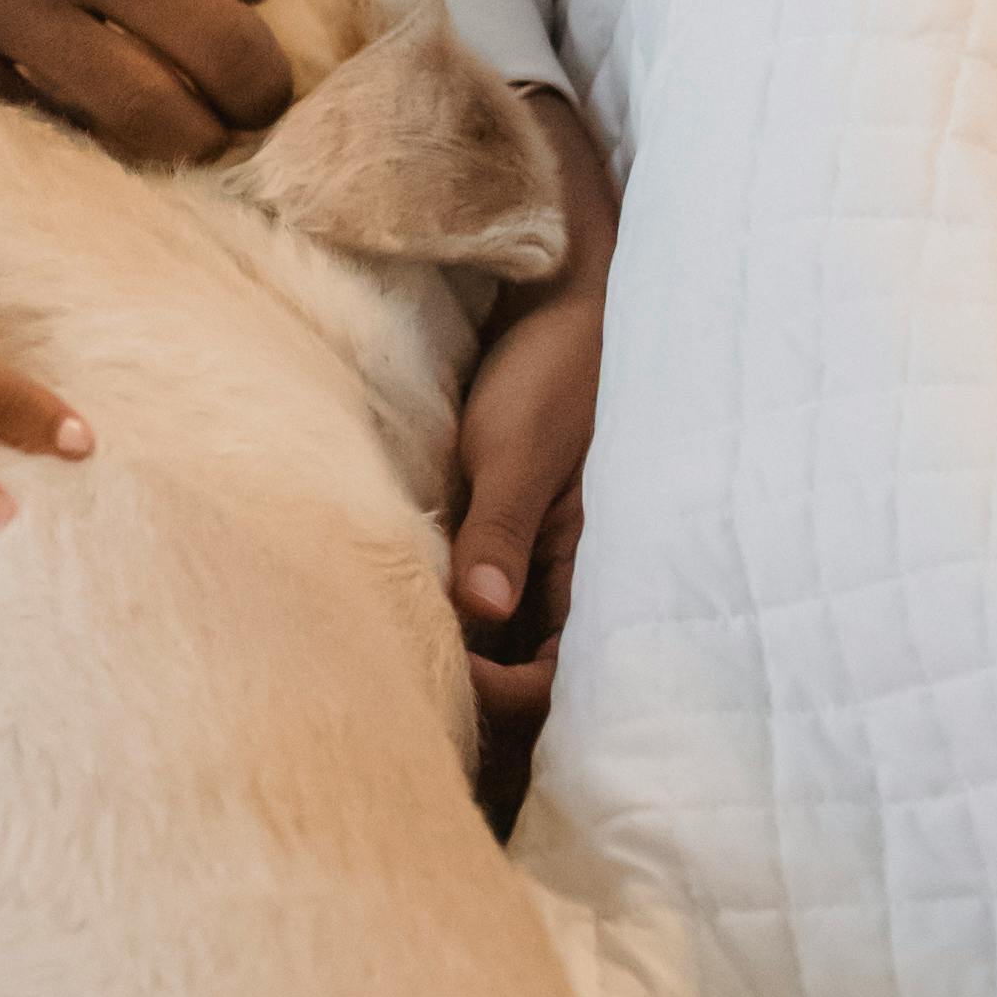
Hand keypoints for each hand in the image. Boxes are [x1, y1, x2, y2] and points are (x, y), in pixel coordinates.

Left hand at [448, 88, 616, 762]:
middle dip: (479, 697)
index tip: (445, 666)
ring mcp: (544, 562)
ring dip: (466, 660)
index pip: (553, 683)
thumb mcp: (516, 448)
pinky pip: (492, 602)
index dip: (501, 695)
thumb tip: (479, 616)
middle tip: (406, 678)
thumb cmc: (551, 368)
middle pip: (533, 682)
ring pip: (508, 646)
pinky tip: (413, 607)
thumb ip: (499, 533)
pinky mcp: (515, 536)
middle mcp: (576, 581)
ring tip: (400, 650)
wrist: (561, 299)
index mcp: (597, 573)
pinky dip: (459, 619)